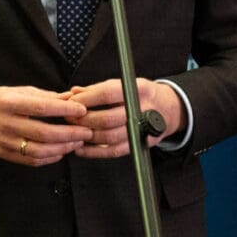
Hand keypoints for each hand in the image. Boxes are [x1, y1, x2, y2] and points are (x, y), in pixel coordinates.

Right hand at [0, 86, 89, 166]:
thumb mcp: (17, 91)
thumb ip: (44, 96)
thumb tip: (71, 98)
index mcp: (8, 103)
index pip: (41, 107)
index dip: (64, 110)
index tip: (82, 110)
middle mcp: (5, 123)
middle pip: (43, 133)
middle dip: (69, 134)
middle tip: (86, 131)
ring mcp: (4, 142)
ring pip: (39, 151)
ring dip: (62, 148)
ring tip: (77, 142)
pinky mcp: (4, 155)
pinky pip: (31, 161)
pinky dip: (50, 158)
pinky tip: (61, 151)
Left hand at [66, 78, 184, 158]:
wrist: (167, 109)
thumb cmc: (141, 95)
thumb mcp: (124, 84)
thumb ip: (98, 89)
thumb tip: (74, 92)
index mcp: (138, 90)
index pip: (107, 94)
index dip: (86, 99)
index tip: (71, 101)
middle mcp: (142, 110)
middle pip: (107, 118)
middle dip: (84, 120)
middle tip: (70, 118)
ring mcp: (142, 129)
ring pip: (109, 137)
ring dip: (87, 136)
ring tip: (74, 132)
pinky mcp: (139, 144)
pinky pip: (114, 151)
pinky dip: (95, 152)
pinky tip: (82, 148)